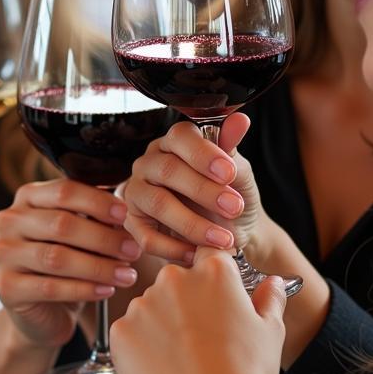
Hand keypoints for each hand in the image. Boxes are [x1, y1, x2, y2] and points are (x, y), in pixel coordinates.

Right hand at [0, 179, 140, 347]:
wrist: (45, 311)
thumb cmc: (67, 262)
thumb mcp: (81, 234)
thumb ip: (95, 218)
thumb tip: (123, 213)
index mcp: (27, 197)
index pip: (64, 191)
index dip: (98, 202)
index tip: (125, 215)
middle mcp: (9, 221)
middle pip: (61, 224)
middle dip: (103, 238)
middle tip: (133, 250)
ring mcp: (3, 254)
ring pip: (56, 257)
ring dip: (98, 266)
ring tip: (127, 275)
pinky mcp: (6, 287)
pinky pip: (50, 287)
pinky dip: (84, 289)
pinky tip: (107, 290)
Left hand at [111, 247, 286, 373]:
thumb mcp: (270, 333)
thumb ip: (270, 300)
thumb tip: (274, 282)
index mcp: (214, 271)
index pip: (209, 255)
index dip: (214, 277)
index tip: (217, 299)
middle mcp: (174, 278)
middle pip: (177, 283)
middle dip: (186, 305)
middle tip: (202, 342)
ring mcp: (143, 303)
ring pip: (151, 308)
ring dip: (162, 327)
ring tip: (182, 362)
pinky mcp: (120, 330)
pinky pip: (131, 333)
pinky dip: (141, 349)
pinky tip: (161, 372)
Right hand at [123, 115, 265, 262]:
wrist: (230, 234)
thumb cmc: (231, 197)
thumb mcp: (238, 174)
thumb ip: (232, 149)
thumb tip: (240, 120)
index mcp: (175, 142)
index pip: (181, 137)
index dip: (204, 154)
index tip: (230, 173)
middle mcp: (150, 162)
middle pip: (168, 170)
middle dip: (204, 191)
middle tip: (235, 208)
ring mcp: (138, 192)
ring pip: (157, 203)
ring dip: (193, 224)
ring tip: (223, 239)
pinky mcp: (133, 223)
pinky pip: (146, 236)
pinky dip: (175, 248)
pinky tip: (198, 253)